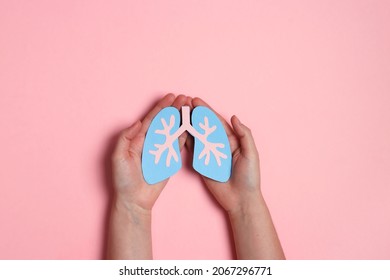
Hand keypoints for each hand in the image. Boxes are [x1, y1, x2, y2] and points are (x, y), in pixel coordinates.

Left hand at [111, 93, 188, 212]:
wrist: (135, 199)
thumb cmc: (123, 179)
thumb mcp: (118, 157)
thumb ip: (126, 138)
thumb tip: (139, 122)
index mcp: (138, 139)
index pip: (151, 119)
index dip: (160, 107)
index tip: (170, 97)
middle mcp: (151, 142)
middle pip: (165, 122)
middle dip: (174, 109)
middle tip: (184, 98)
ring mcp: (162, 151)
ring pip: (173, 131)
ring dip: (181, 119)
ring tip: (189, 108)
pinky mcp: (170, 160)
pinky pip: (178, 146)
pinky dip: (184, 135)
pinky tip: (190, 126)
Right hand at [187, 97, 261, 214]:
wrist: (240, 199)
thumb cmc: (249, 177)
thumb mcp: (251, 154)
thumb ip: (244, 135)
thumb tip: (234, 117)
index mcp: (231, 140)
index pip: (217, 122)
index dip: (206, 110)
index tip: (196, 100)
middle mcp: (219, 145)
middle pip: (204, 126)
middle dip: (194, 114)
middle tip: (183, 103)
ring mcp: (208, 154)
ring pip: (196, 136)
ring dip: (188, 124)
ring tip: (178, 113)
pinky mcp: (201, 164)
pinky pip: (192, 150)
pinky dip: (185, 140)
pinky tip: (178, 130)